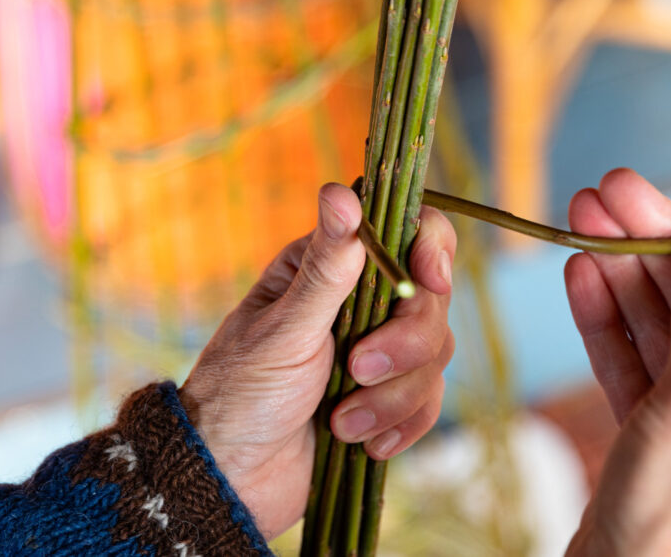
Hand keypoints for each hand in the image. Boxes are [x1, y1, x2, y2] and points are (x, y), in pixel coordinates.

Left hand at [180, 183, 455, 538]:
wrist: (234, 477)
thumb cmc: (241, 393)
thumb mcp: (283, 327)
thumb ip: (325, 267)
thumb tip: (339, 193)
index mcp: (334, 267)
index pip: (409, 231)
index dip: (431, 250)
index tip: (427, 281)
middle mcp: (365, 301)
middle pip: (432, 299)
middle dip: (404, 343)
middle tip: (355, 370)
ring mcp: (383, 350)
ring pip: (436, 353)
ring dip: (392, 396)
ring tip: (341, 422)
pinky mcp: (391, 398)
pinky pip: (429, 401)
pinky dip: (402, 424)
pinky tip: (364, 443)